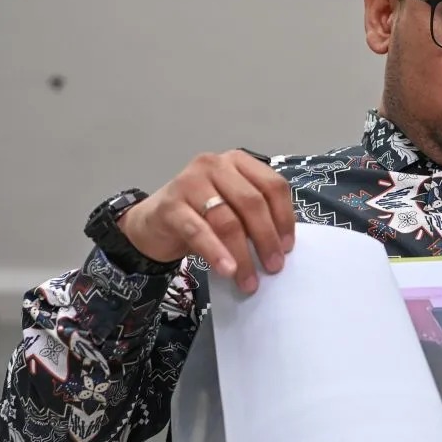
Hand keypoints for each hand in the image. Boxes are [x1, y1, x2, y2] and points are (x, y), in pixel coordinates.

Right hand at [118, 150, 294, 291]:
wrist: (154, 224)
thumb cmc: (202, 215)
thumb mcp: (233, 209)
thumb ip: (255, 217)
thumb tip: (281, 247)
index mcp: (238, 162)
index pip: (273, 186)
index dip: (284, 218)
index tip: (288, 247)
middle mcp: (214, 164)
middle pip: (252, 202)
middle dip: (267, 239)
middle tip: (274, 267)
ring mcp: (190, 182)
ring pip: (227, 220)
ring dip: (243, 255)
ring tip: (250, 280)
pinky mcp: (170, 205)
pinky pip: (199, 231)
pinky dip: (216, 253)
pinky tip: (227, 271)